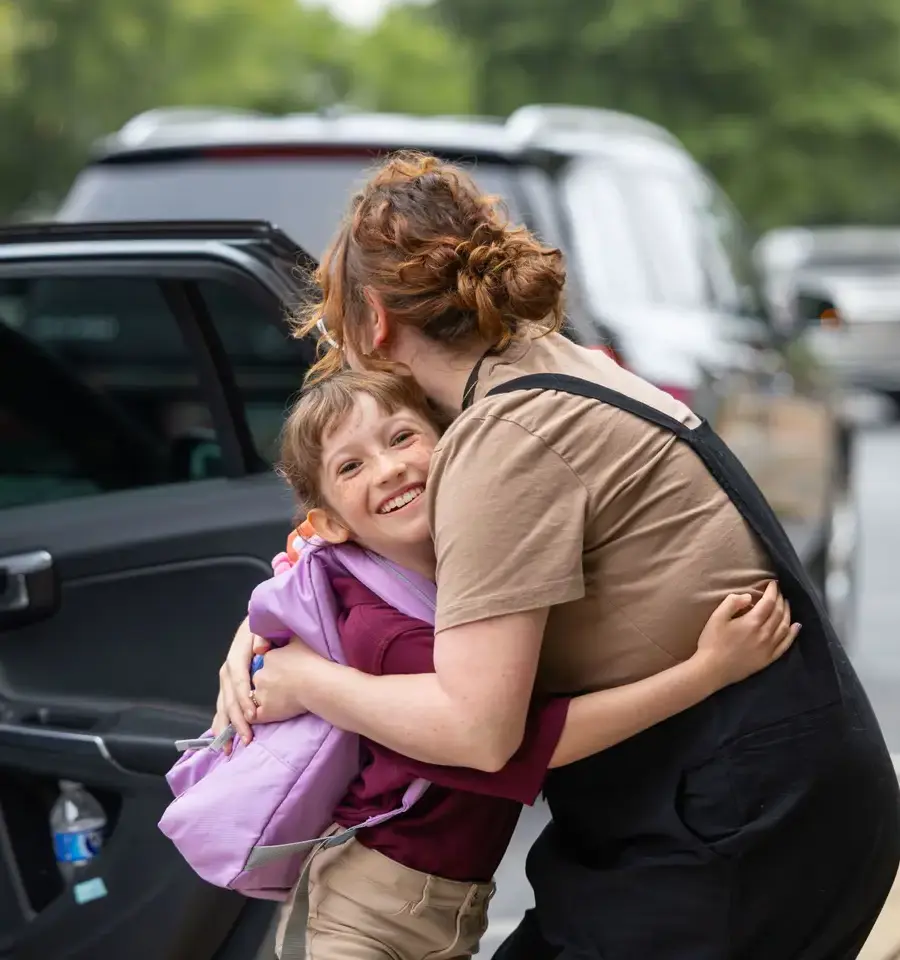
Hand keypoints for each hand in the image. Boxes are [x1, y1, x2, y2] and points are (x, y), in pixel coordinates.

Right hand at [212, 617, 265, 748]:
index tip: (253, 716)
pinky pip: (222, 706)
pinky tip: (220, 738)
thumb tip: (260, 648)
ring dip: (225, 727)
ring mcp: (226, 679)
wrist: (258, 625)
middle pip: (228, 697)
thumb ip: (263, 636)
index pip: (238, 680)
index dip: (244, 698)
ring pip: (222, 705)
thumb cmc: (266, 629)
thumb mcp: (265, 627)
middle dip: (236, 720)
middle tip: (246, 738)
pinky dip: (222, 723)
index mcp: (237, 655)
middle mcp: (228, 670)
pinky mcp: (228, 686)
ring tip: (228, 747)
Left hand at [251, 641, 322, 724]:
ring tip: (278, 704)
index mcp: (268, 657)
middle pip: (257, 680)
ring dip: (262, 701)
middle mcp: (260, 674)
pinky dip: (258, 718)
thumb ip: (288, 634)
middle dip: (265, 685)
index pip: (264, 664)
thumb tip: (286, 626)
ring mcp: (261, 693)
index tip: (281, 675)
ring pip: (254, 699)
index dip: (272, 670)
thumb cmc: (312, 662)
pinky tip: (267, 716)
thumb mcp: (299, 640)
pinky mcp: (265, 711)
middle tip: (280, 690)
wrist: (318, 683)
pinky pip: (254, 717)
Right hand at [693, 581, 799, 689]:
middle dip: (780, 600)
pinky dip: (793, 634)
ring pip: (785, 626)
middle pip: (779, 613)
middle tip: (779, 592)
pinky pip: (785, 644)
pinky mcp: (768, 659)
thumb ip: (732, 602)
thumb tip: (749, 597)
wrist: (712, 669)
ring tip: (786, 604)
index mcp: (752, 622)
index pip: (769, 602)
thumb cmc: (711, 642)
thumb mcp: (716, 617)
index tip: (773, 583)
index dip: (773, 591)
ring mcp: (768, 647)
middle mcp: (764, 634)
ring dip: (788, 613)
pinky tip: (796, 626)